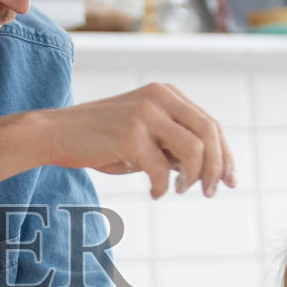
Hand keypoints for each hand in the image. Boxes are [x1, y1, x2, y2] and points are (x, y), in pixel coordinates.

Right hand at [44, 82, 235, 198]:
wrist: (56, 133)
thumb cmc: (102, 139)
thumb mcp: (144, 135)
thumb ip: (173, 144)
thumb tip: (209, 171)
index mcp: (166, 93)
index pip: (210, 124)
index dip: (226, 155)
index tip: (230, 180)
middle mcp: (159, 97)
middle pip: (210, 133)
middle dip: (217, 168)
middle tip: (211, 192)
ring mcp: (145, 114)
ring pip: (193, 150)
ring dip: (193, 178)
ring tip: (179, 191)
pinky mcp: (129, 135)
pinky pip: (162, 169)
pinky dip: (162, 187)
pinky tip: (153, 193)